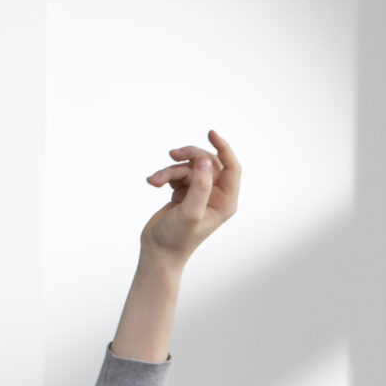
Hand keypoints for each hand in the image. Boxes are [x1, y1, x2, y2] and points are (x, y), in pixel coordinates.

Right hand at [139, 130, 240, 264]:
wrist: (157, 252)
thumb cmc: (176, 238)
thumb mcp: (189, 212)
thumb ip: (199, 186)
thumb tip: (205, 160)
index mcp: (226, 202)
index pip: (232, 167)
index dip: (224, 148)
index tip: (211, 133)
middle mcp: (216, 196)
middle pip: (208, 162)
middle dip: (190, 157)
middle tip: (173, 155)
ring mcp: (200, 193)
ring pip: (188, 167)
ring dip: (170, 170)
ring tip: (155, 181)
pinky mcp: (185, 192)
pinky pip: (177, 173)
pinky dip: (164, 176)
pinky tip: (153, 183)